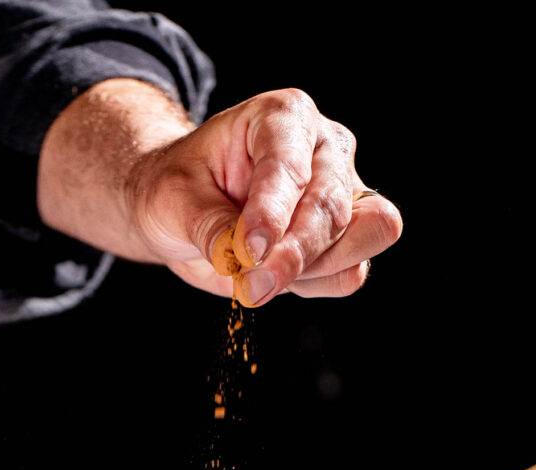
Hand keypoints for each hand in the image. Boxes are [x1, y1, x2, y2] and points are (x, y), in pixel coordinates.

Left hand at [38, 81, 401, 305]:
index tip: (250, 253)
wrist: (182, 205)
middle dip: (299, 251)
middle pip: (342, 203)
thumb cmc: (174, 193)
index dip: (277, 212)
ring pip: (363, 234)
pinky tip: (278, 279)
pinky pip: (354, 269)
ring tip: (259, 278)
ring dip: (314, 270)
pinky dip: (321, 284)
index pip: (296, 165)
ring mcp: (343, 187)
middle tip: (253, 287)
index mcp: (282, 117)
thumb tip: (245, 259)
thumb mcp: (171, 205)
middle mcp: (323, 146)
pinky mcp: (346, 230)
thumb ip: (208, 227)